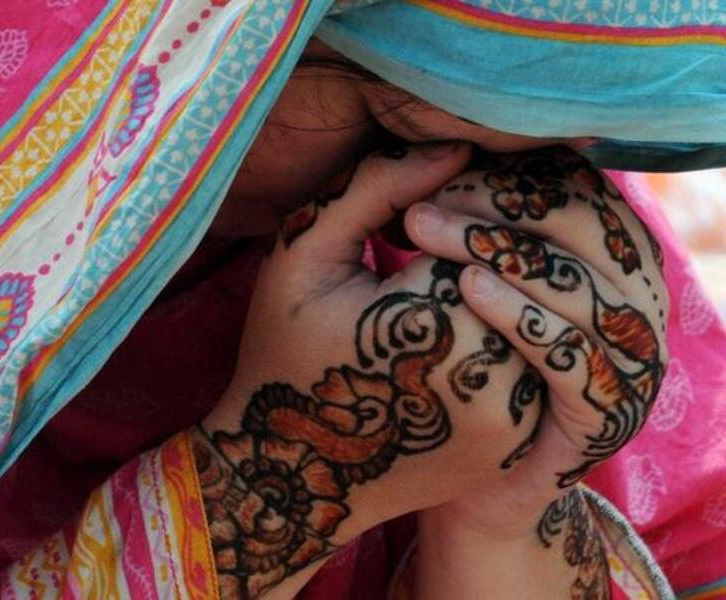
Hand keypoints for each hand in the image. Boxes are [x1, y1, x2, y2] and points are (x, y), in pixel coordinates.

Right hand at [192, 142, 552, 598]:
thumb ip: (375, 188)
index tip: (417, 218)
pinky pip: (535, 363)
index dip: (456, 207)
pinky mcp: (517, 443)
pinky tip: (463, 329)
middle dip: (487, 246)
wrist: (292, 474)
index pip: (482, 226)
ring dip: (504, 289)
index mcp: (431, 319)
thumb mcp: (303, 257)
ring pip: (533, 315)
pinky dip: (511, 334)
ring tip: (444, 289)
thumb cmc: (284, 354)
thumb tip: (458, 144)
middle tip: (436, 247)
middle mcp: (490, 375)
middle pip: (517, 271)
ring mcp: (513, 419)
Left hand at [405, 147, 668, 598]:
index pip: (580, 190)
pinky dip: (523, 316)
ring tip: (423, 229)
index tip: (439, 165)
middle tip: (423, 199)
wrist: (458, 467)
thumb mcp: (460, 274)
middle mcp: (630, 303)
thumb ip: (469, 214)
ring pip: (584, 289)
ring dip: (502, 251)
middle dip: (501, 205)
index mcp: (605, 260)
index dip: (513, 170)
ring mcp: (625, 361)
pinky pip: (575, 358)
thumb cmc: (454, 356)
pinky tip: (463, 291)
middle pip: (588, 230)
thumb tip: (447, 144)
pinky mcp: (603, 415)